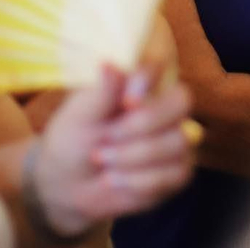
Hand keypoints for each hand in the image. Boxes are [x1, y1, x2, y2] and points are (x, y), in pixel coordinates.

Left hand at [30, 63, 193, 237]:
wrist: (68, 184)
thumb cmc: (74, 139)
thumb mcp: (81, 115)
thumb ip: (101, 93)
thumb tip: (108, 64)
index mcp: (140, 82)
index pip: (160, 64)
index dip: (148, 80)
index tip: (125, 101)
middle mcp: (164, 105)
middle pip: (181, 102)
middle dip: (143, 125)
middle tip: (107, 138)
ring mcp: (176, 138)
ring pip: (177, 142)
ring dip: (134, 157)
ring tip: (103, 161)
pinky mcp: (178, 170)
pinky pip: (175, 173)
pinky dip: (139, 181)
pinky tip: (114, 180)